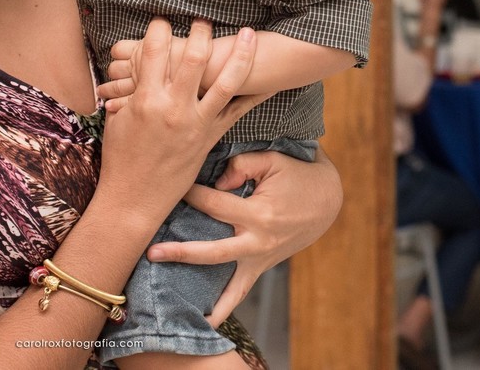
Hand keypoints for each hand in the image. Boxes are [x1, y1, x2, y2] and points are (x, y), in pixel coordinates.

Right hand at [95, 20, 260, 221]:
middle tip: (204, 20)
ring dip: (241, 54)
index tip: (163, 21)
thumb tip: (135, 70)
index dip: (159, 29)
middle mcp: (174, 107)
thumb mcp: (119, 119)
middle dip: (201, 33)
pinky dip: (256, 95)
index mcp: (146, 99)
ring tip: (250, 34)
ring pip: (226, 82)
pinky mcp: (210, 137)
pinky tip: (269, 82)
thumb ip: (131, 91)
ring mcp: (196, 122)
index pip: (154, 50)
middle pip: (194, 57)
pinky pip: (238, 112)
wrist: (135, 198)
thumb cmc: (121, 158)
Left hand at [146, 147, 342, 326]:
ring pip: (230, 286)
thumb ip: (241, 166)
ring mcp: (261, 258)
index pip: (212, 204)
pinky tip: (206, 320)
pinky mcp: (263, 265)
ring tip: (179, 310)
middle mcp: (258, 242)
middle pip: (212, 253)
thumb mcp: (272, 160)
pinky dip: (226, 306)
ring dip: (207, 297)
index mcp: (259, 215)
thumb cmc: (296, 174)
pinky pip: (242, 290)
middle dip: (181, 253)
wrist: (328, 199)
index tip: (171, 186)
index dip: (189, 193)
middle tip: (152, 253)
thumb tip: (215, 182)